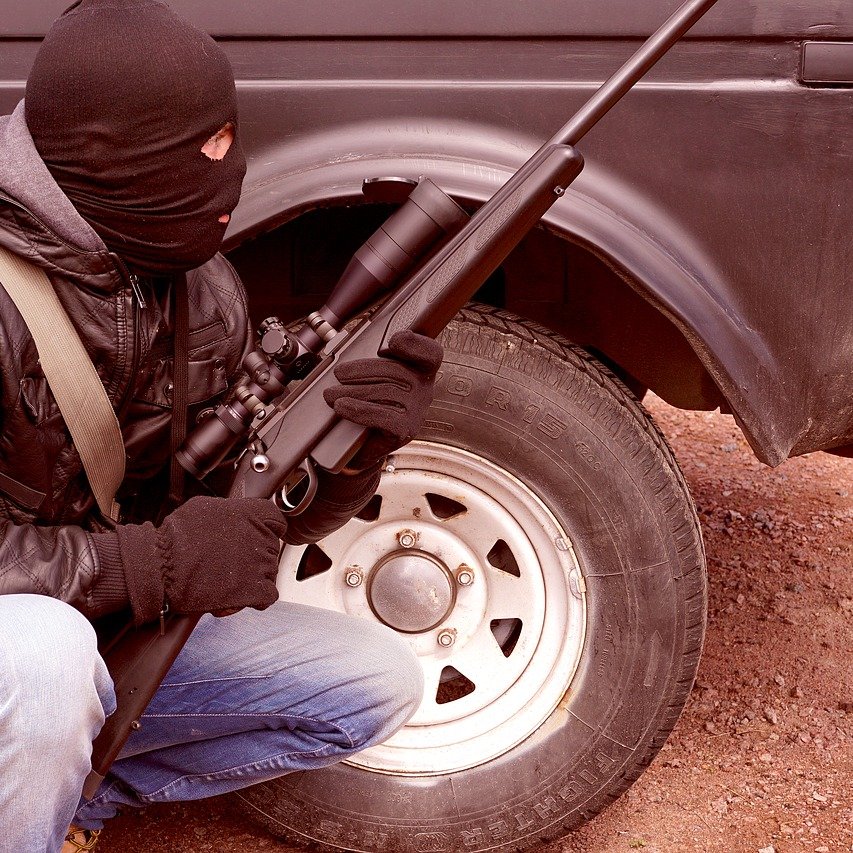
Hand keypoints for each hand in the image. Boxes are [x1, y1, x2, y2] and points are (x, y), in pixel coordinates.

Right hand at [116, 495, 286, 624]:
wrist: (162, 568)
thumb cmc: (176, 537)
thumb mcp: (203, 507)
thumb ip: (228, 510)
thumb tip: (234, 513)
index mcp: (250, 514)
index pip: (276, 518)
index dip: (269, 527)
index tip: (260, 534)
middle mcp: (260, 538)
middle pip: (271, 547)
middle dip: (254, 557)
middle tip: (232, 563)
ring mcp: (260, 565)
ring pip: (269, 572)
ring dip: (253, 578)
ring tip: (227, 581)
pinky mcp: (254, 591)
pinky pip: (268, 595)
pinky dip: (256, 599)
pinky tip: (237, 597)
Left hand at [323, 330, 442, 468]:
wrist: (363, 444)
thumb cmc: (368, 403)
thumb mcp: (373, 377)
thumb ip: (371, 357)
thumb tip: (348, 345)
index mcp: (421, 371)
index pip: (430, 353)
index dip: (416, 345)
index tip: (393, 341)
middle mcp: (424, 390)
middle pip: (396, 371)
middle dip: (362, 371)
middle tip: (338, 374)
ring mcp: (417, 411)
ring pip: (385, 393)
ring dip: (353, 391)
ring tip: (330, 393)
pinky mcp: (405, 430)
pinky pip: (382, 416)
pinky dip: (358, 410)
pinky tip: (341, 406)